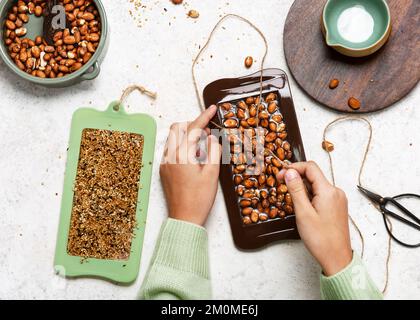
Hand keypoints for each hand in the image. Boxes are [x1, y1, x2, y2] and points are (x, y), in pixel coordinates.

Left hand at [160, 105, 221, 225]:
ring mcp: (164, 163)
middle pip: (178, 128)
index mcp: (182, 155)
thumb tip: (212, 137)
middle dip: (193, 125)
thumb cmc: (200, 199)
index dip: (204, 116)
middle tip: (208, 131)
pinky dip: (182, 147)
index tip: (213, 108)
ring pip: (173, 139)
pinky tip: (194, 157)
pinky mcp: (164, 170)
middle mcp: (169, 156)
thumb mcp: (212, 173)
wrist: (184, 218)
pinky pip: (171, 150)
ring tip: (203, 146)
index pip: (193, 129)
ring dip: (188, 136)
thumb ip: (213, 151)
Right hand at [277, 161, 352, 275]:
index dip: (293, 167)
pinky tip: (302, 205)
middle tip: (281, 184)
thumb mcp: (303, 213)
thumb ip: (296, 190)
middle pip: (314, 175)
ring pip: (316, 185)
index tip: (281, 174)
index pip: (310, 167)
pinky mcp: (336, 207)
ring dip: (302, 187)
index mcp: (328, 191)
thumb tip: (289, 172)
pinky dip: (309, 195)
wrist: (336, 258)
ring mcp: (338, 200)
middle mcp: (336, 192)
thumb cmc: (321, 239)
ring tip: (291, 199)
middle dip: (296, 177)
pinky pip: (321, 194)